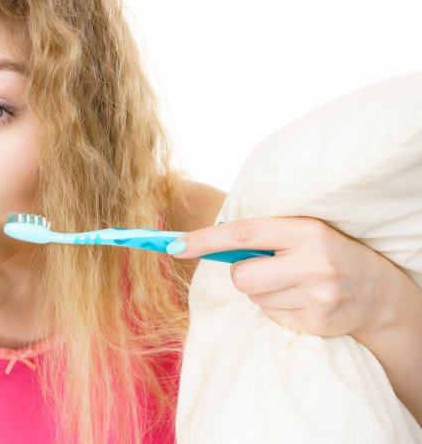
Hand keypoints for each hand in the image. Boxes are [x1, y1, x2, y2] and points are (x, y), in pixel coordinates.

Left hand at [169, 217, 403, 337]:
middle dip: (244, 274)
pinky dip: (278, 308)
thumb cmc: (324, 253)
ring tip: (293, 283)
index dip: (205, 240)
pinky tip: (302, 300)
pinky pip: (270, 315)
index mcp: (305, 230)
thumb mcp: (301, 233)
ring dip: (264, 292)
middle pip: (241, 276)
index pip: (243, 233)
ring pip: (254, 298)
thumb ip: (260, 236)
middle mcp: (313, 262)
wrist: (377, 291)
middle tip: (268, 268)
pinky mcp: (316, 322)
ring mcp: (317, 296)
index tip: (174, 245)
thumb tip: (200, 244)